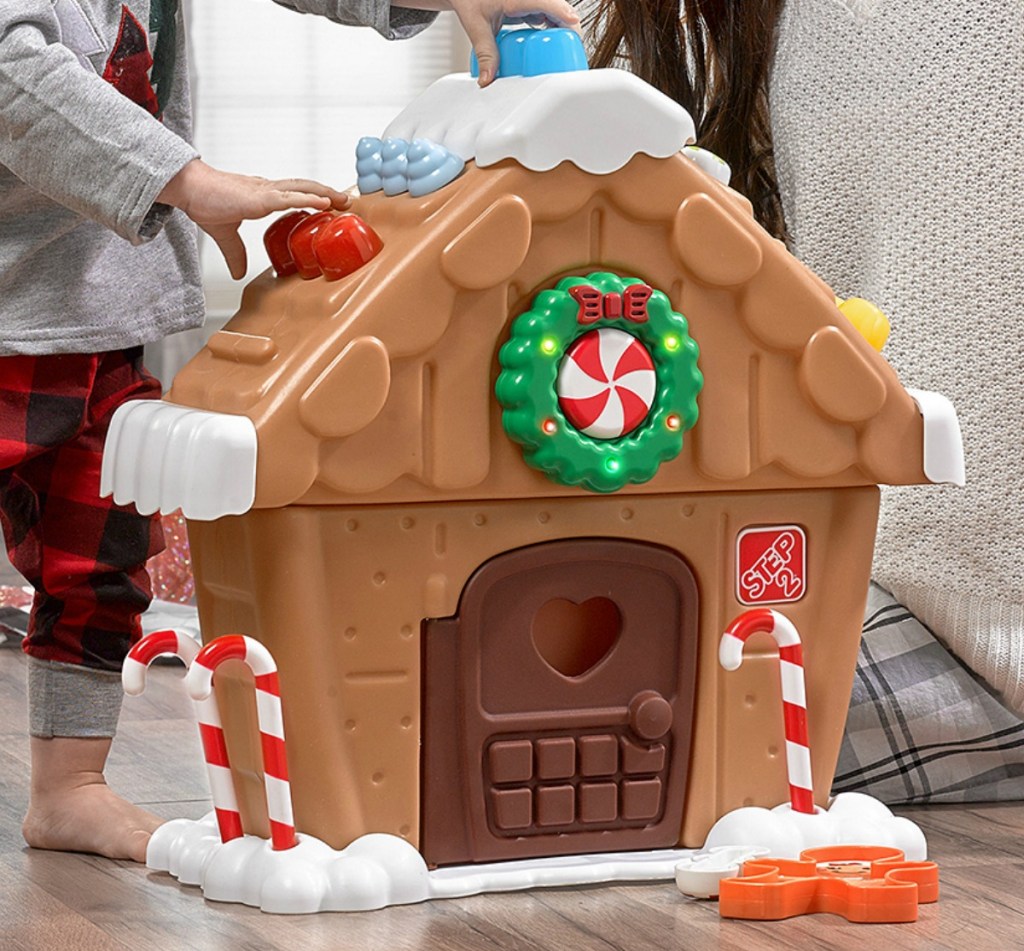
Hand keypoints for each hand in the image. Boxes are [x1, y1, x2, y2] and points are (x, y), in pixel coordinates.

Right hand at [157, 160, 350, 278]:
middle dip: (327, 192)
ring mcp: (265, 191)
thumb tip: (239, 274)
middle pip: (305, 187)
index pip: (294, 192)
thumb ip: (236, 254)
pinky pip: (289, 197)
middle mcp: (268, 189)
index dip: (313, 195)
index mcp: (262, 195)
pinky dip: (309, 197)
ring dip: (325, 192)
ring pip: (302, 188)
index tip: (330, 202)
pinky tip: (324, 201)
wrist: (188, 189)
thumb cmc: (203, 201)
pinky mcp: (260, 197)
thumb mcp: (225, 235)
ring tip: (342, 199)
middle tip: (346, 200)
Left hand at [395, 1, 580, 85]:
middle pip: (559, 8)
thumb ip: (484, 53)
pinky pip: (549, 14)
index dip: (564, 15)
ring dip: (564, 28)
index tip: (575, 31)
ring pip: (557, 11)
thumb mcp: (477, 26)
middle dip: (569, 27)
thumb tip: (487, 79)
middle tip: (573, 51)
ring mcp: (532, 0)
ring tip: (567, 51)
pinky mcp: (531, 5)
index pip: (548, 3)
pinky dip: (555, 27)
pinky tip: (555, 43)